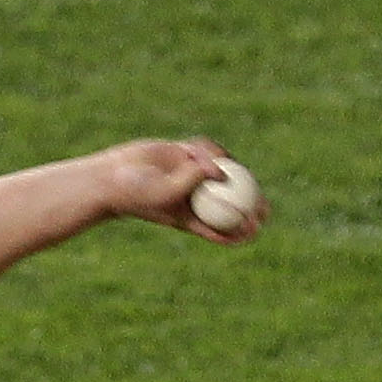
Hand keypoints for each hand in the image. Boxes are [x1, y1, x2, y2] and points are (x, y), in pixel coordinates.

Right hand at [91, 138, 261, 243]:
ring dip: (223, 166)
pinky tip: (204, 149)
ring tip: (217, 163)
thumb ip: (192, 180)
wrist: (115, 177)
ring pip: (220, 171)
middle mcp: (195, 198)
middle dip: (250, 206)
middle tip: (266, 208)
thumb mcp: (166, 192)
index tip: (256, 230)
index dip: (241, 232)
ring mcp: (191, 176)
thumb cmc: (139, 193)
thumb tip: (220, 170)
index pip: (221, 229)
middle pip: (229, 201)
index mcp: (191, 218)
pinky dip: (208, 149)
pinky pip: (206, 151)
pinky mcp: (184, 156)